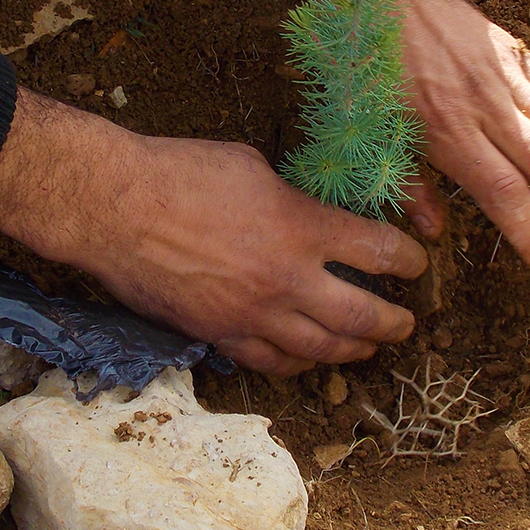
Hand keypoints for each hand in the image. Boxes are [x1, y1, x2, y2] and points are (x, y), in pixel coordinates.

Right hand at [0, 89, 426, 375]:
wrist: (113, 208)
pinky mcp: (219, 334)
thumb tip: (310, 214)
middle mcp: (286, 280)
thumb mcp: (253, 166)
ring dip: (354, 350)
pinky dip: (299, 363)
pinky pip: (272, 362)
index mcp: (302, 228)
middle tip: (407, 322)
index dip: (407, 261)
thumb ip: (293, 199)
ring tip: (368, 346)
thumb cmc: (179, 172)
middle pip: (363, 317)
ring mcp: (253, 315)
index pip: (378, 253)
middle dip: (394, 323)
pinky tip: (308, 357)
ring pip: (322, 350)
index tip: (416, 263)